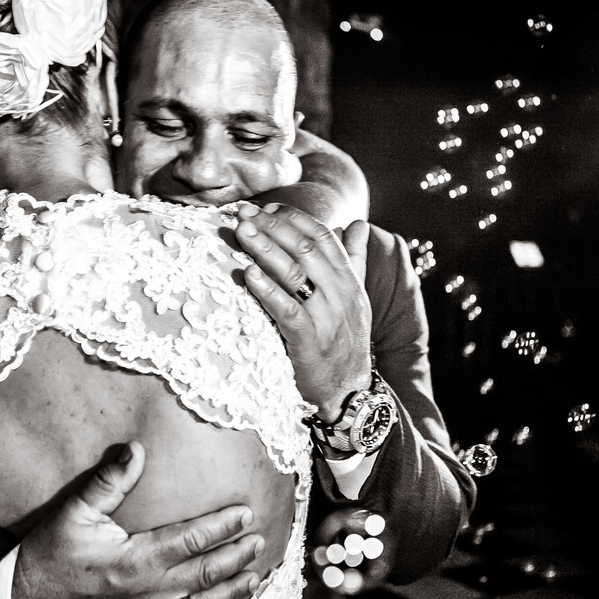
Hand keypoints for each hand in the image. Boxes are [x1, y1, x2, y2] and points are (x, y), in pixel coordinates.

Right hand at [12, 441, 262, 598]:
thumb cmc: (48, 556)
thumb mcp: (74, 512)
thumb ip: (109, 482)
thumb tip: (136, 449)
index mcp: (135, 560)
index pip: (192, 539)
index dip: (222, 526)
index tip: (244, 513)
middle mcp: (148, 594)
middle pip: (206, 575)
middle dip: (236, 557)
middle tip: (258, 541)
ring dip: (233, 592)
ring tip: (255, 576)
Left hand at [235, 203, 373, 420]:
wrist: (349, 391)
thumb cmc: (345, 341)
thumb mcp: (354, 298)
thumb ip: (353, 259)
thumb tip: (357, 224)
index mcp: (348, 280)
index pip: (322, 236)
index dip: (293, 219)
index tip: (266, 207)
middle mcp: (340, 293)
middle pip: (305, 249)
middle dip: (273, 227)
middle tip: (243, 213)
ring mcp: (326, 317)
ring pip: (295, 274)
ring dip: (265, 249)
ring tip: (241, 232)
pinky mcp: (309, 341)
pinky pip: (287, 310)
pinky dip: (267, 290)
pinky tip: (248, 275)